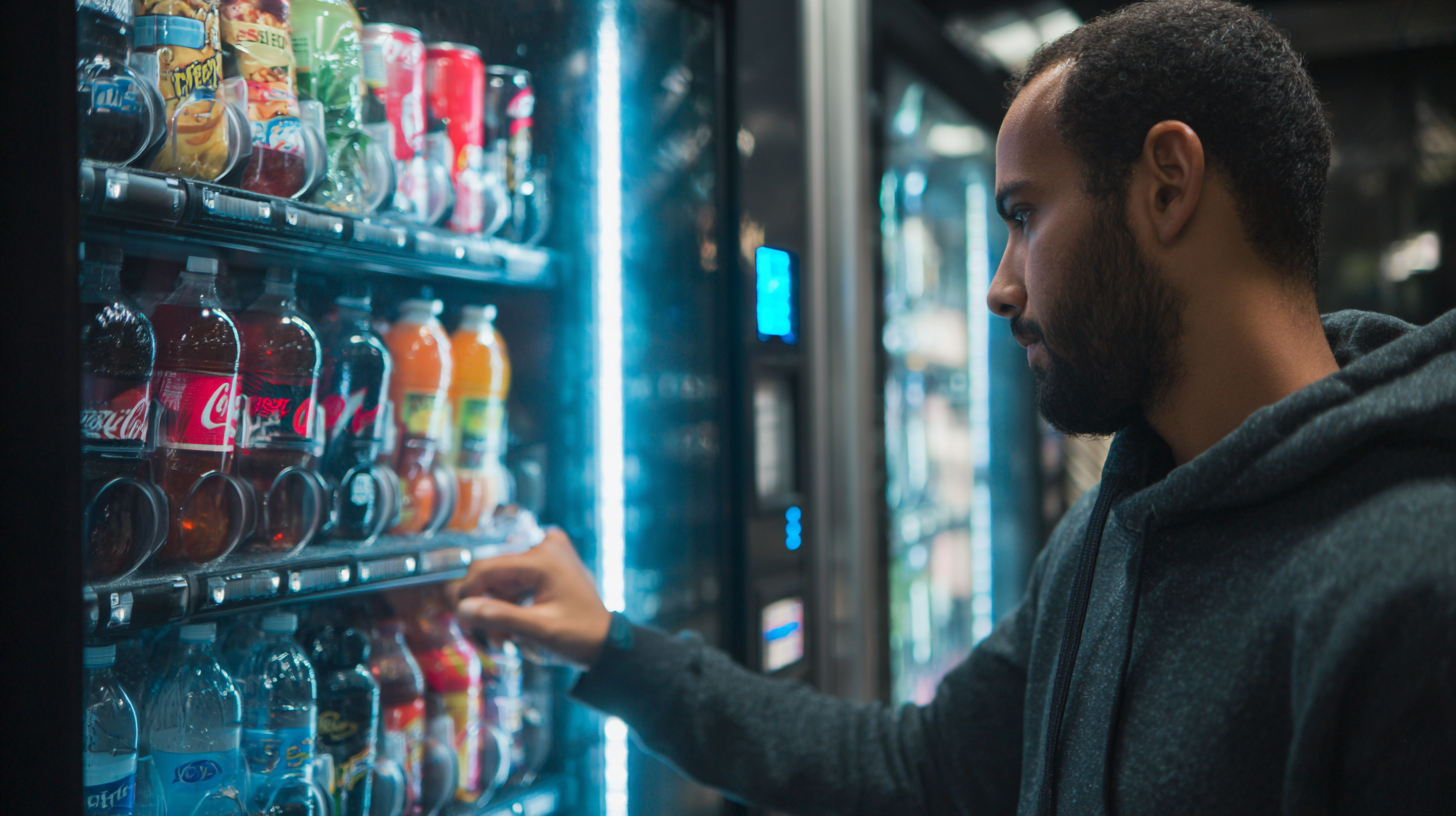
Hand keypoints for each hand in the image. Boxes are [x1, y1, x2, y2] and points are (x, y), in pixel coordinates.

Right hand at [453, 528, 612, 667]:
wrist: (607, 640)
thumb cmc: (579, 636)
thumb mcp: (539, 630)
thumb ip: (500, 617)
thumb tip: (462, 609)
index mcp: (543, 557)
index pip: (486, 567)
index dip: (467, 593)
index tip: (462, 619)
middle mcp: (544, 544)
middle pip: (491, 571)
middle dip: (485, 605)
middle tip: (491, 638)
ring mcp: (546, 551)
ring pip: (499, 578)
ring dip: (495, 608)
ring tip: (504, 640)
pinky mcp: (546, 562)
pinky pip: (511, 579)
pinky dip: (506, 603)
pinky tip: (511, 628)